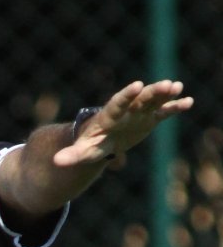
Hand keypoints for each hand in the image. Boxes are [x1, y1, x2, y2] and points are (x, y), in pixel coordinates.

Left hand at [53, 79, 193, 166]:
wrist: (100, 140)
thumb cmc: (89, 144)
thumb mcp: (82, 151)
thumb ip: (72, 155)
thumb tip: (56, 162)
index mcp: (108, 116)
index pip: (117, 103)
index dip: (126, 95)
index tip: (136, 85)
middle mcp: (125, 110)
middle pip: (139, 99)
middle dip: (151, 92)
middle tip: (167, 84)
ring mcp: (138, 113)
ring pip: (152, 101)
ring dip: (164, 94)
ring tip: (177, 87)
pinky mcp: (148, 118)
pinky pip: (163, 111)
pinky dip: (174, 107)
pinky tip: (188, 102)